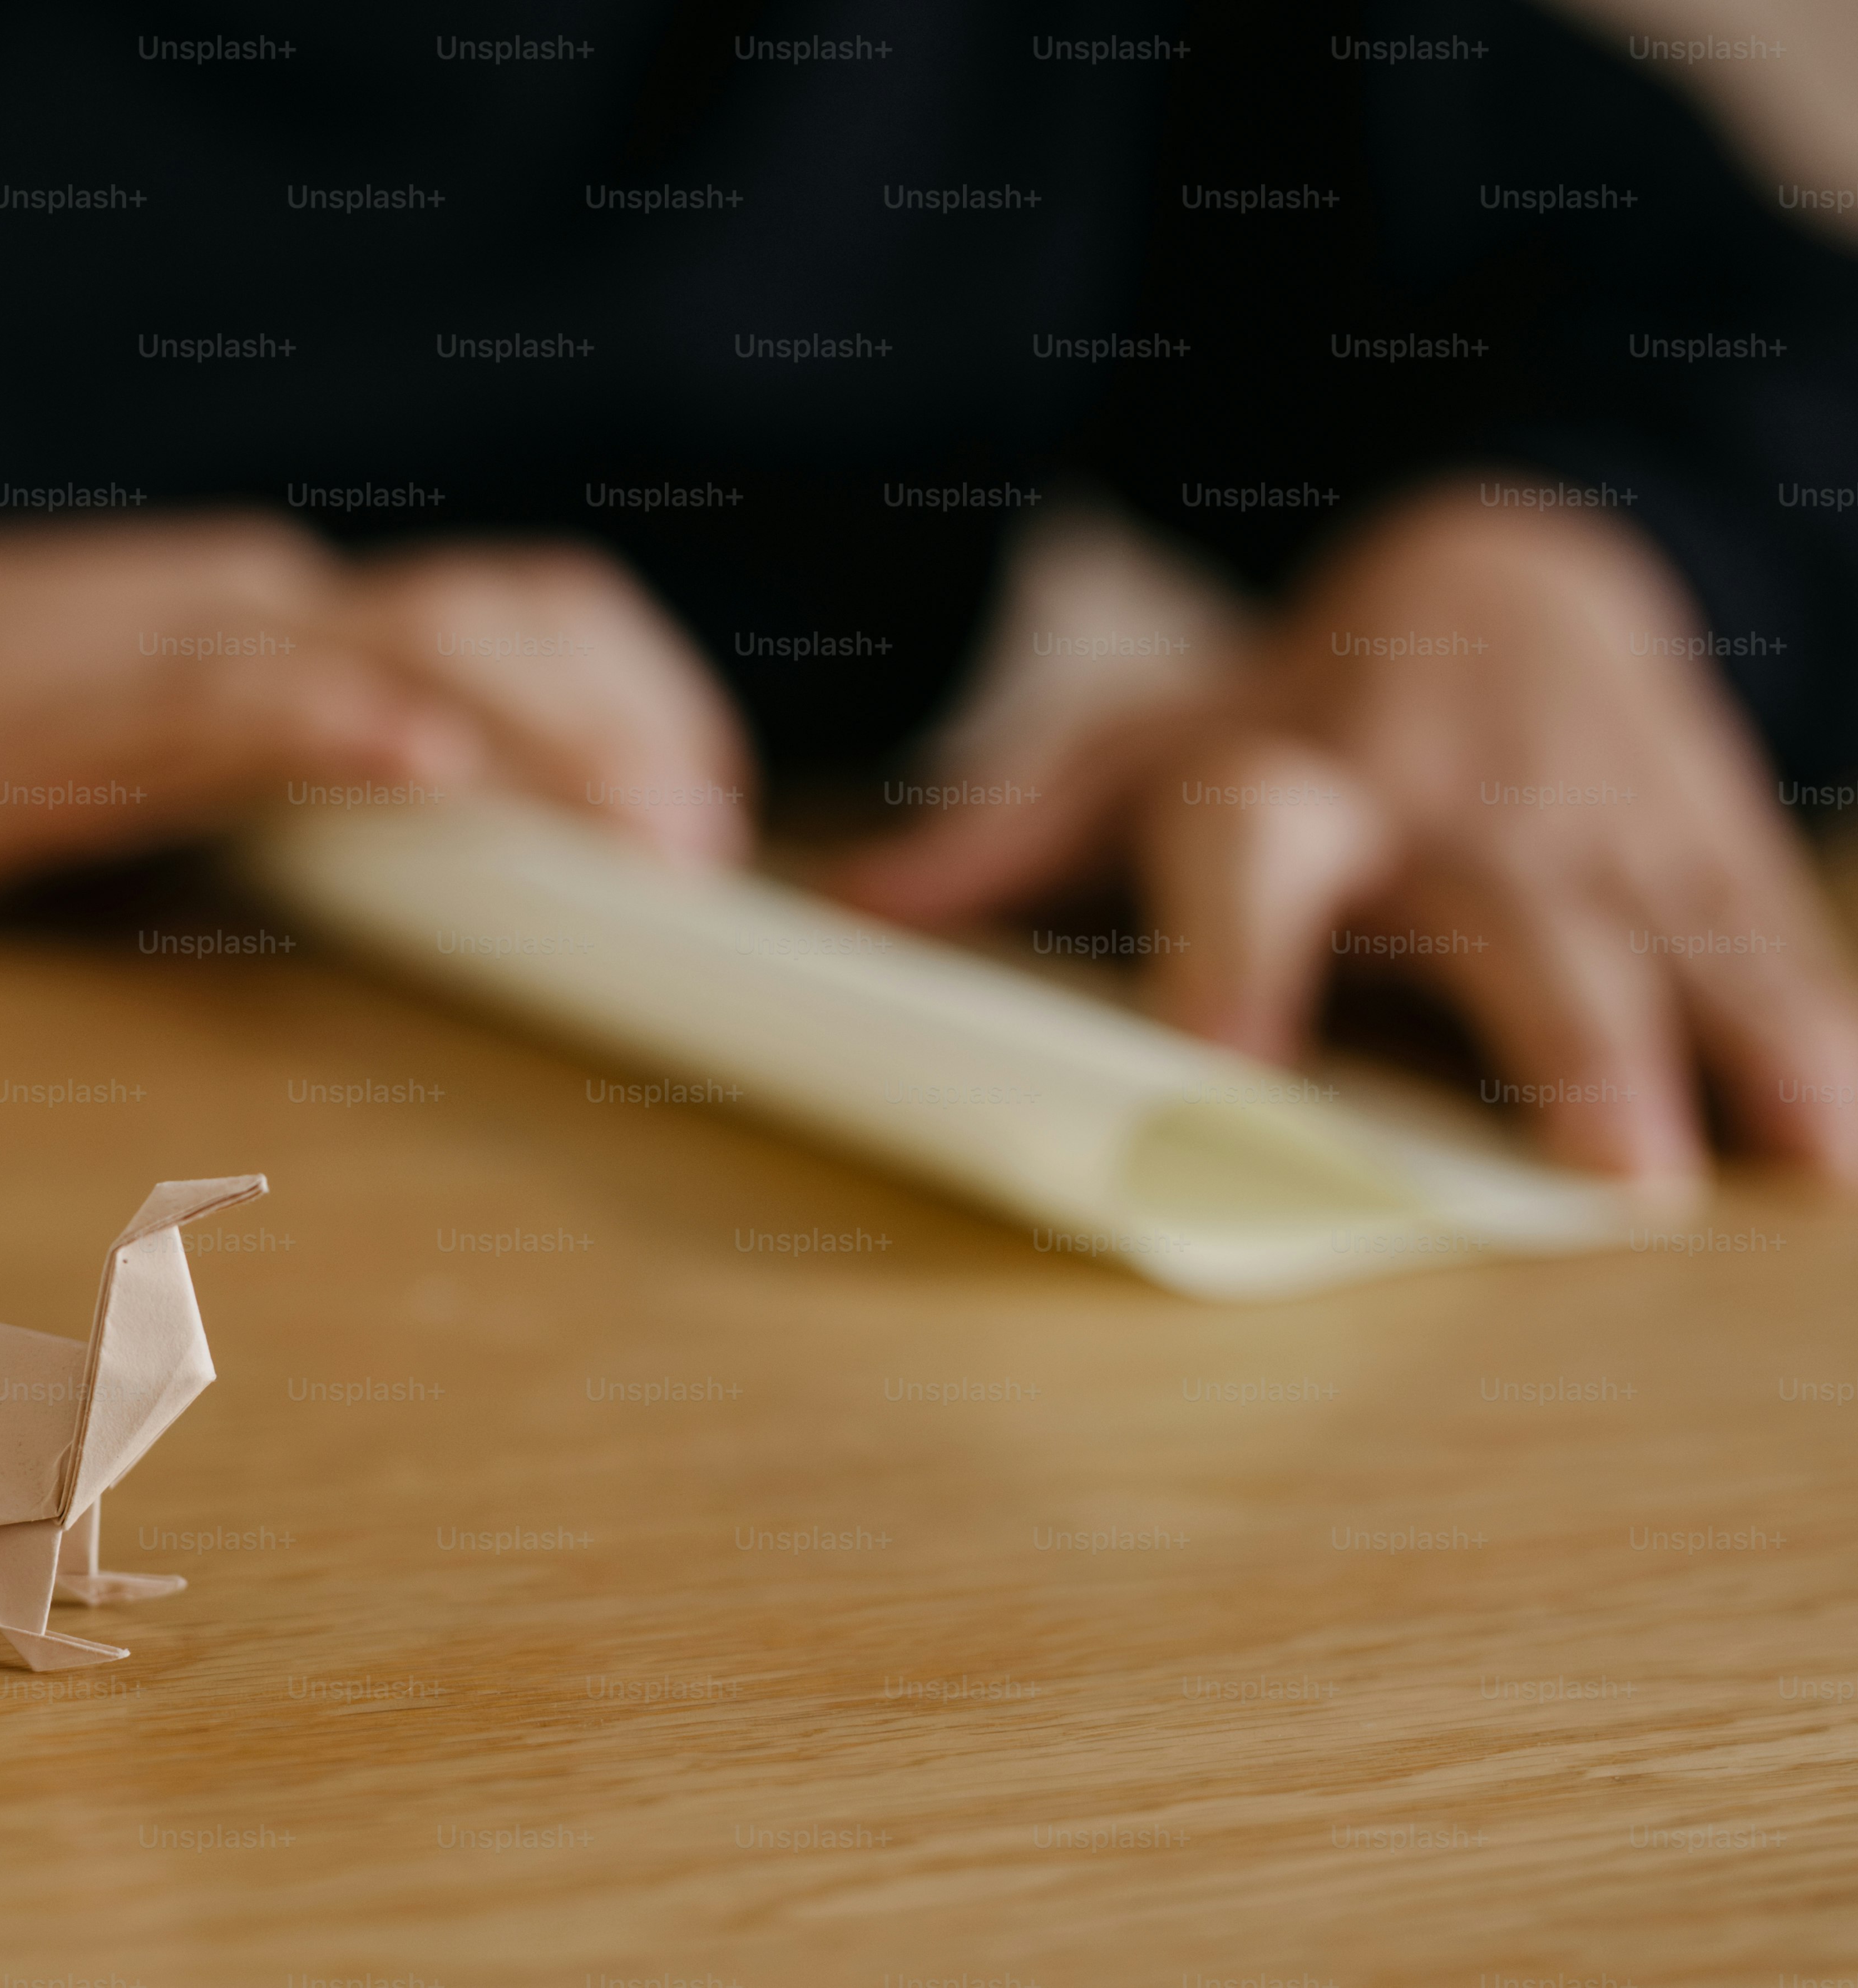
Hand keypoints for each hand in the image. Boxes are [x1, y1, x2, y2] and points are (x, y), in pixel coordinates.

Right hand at [0, 511, 749, 903]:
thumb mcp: (158, 767)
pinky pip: (230, 699)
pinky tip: (424, 770)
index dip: (640, 690)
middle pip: (499, 612)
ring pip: (400, 642)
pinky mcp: (75, 708)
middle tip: (706, 841)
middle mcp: (253, 599)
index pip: (516, 607)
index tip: (710, 799)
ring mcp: (169, 638)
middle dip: (629, 719)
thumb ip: (287, 789)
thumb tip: (427, 868)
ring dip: (542, 737)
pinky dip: (341, 724)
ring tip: (636, 829)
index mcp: (282, 614)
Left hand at [836, 481, 1857, 1185]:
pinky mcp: (1701, 836)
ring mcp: (1593, 820)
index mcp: (1290, 781)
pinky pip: (1761, 931)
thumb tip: (856, 913)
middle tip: (1602, 1157)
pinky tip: (1840, 1139)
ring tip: (1782, 1153)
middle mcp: (1450, 803)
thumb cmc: (1292, 703)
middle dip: (1557, 1031)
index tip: (1224, 1058)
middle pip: (1504, 915)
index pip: (1248, 852)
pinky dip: (1812, 1027)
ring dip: (1721, 1044)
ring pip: (1665, 934)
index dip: (1234, 951)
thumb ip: (1007, 839)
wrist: (1501, 565)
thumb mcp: (1138, 746)